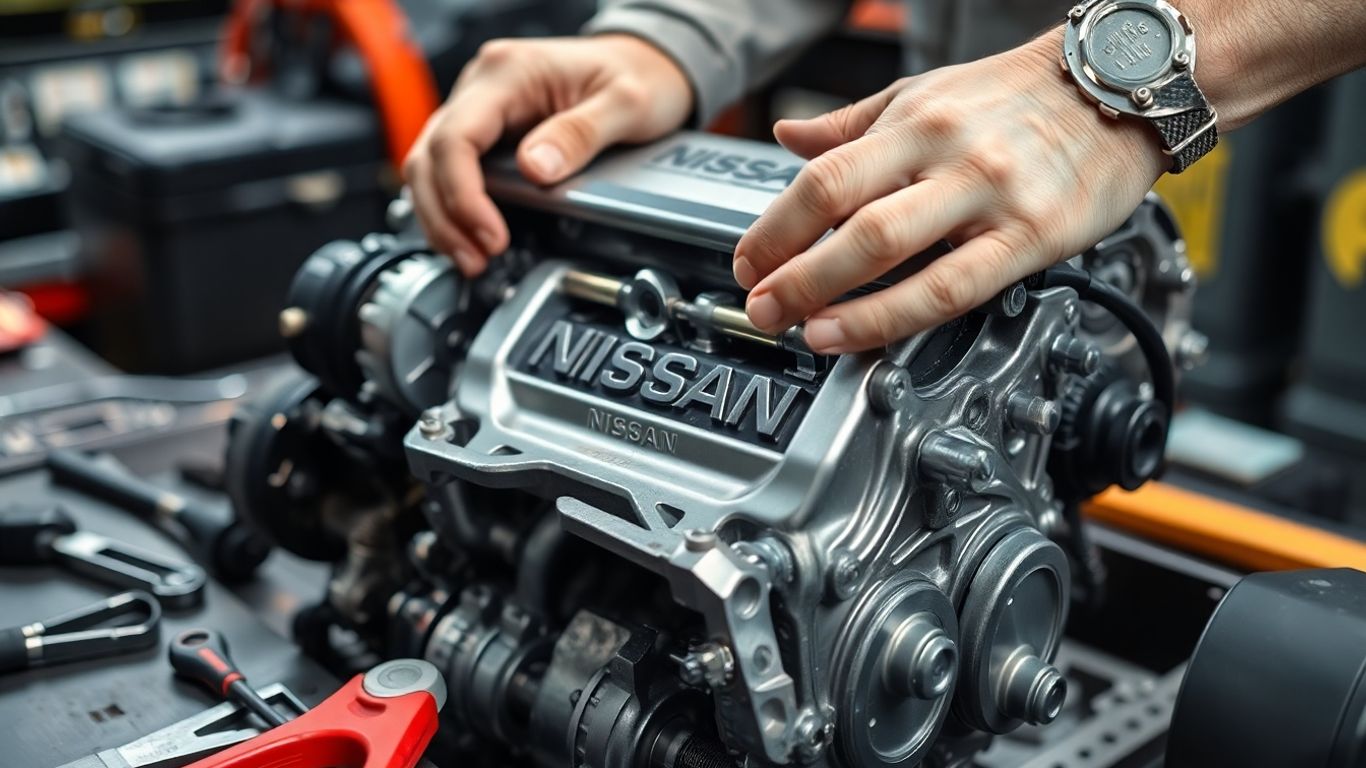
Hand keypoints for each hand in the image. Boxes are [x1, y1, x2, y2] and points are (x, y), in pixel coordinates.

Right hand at [404, 35, 693, 275]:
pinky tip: (472, 239)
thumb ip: (579, 135)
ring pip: (430, 168)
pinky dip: (453, 210)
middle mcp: (482, 86)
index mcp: (508, 72)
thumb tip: (535, 169)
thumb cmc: (638, 75)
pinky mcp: (485, 133)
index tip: (491, 235)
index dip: (463, 195)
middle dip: (445, 216)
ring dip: (442, 219)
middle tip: (476, 259)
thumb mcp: (626, 104)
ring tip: (472, 259)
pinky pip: (449, 173)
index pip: (457, 137)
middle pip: (430, 157)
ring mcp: (479, 110)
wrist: (645, 65)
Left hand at [733, 29, 1166, 353]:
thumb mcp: (927, 93)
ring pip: (891, 250)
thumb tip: (789, 136)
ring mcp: (989, 195)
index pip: (824, 176)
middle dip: (789, 269)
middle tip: (758, 306)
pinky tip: (855, 336)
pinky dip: (893, 316)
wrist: (1122, 87)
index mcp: (915, 118)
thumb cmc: (1021, 95)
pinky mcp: (1031, 236)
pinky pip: (951, 287)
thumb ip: (853, 123)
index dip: (774, 226)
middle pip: (845, 215)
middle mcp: (946, 152)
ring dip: (829, 298)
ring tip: (795, 327)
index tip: (748, 262)